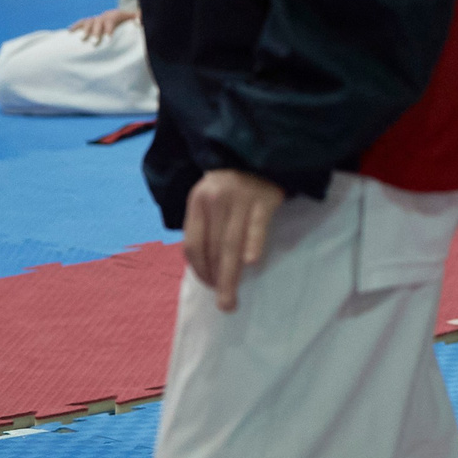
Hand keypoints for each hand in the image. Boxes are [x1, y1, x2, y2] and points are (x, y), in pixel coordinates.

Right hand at [68, 4, 140, 43]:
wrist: (118, 15)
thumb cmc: (128, 20)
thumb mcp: (135, 18)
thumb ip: (139, 18)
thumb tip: (139, 22)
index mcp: (114, 16)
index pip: (110, 21)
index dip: (109, 30)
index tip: (108, 40)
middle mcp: (103, 16)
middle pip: (98, 22)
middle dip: (96, 32)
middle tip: (95, 43)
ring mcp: (95, 19)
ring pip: (89, 22)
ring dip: (85, 30)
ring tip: (82, 39)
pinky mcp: (89, 22)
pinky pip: (81, 22)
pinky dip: (75, 26)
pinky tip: (69, 33)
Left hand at [182, 169, 282, 311]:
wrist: (262, 152)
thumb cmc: (235, 184)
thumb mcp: (211, 198)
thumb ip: (207, 226)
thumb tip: (205, 268)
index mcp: (198, 201)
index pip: (193, 243)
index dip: (199, 270)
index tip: (209, 286)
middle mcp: (216, 199)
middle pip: (213, 248)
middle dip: (217, 280)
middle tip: (225, 305)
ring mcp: (240, 197)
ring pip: (231, 243)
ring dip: (231, 275)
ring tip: (232, 299)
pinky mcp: (264, 197)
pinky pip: (257, 225)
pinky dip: (253, 243)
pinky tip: (252, 262)